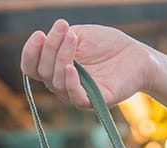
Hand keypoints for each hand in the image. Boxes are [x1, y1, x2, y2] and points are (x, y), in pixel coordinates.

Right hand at [21, 19, 155, 108]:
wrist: (136, 55)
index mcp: (56, 69)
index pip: (31, 68)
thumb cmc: (108, 45)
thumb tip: (45, 43)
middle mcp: (63, 84)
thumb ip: (60, 40)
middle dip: (50, 47)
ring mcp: (78, 94)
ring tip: (72, 37)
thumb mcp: (79, 35)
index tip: (39, 34)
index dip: (30, 53)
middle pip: (44, 72)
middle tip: (63, 27)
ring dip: (61, 57)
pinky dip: (70, 83)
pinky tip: (71, 68)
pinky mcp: (95, 101)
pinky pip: (76, 97)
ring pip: (57, 83)